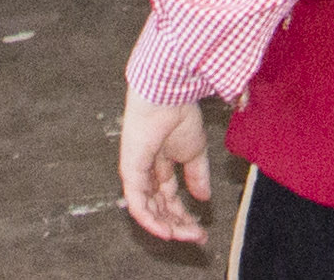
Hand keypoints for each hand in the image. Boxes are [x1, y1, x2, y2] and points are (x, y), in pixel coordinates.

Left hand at [118, 93, 212, 245]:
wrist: (170, 97)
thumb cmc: (180, 113)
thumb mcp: (195, 151)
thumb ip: (197, 175)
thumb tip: (203, 197)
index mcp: (161, 163)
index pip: (170, 198)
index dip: (185, 215)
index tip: (201, 229)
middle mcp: (147, 171)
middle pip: (160, 207)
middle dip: (179, 224)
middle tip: (196, 237)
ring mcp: (137, 173)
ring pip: (149, 211)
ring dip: (168, 226)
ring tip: (186, 235)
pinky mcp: (130, 173)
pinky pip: (137, 205)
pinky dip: (151, 221)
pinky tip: (167, 230)